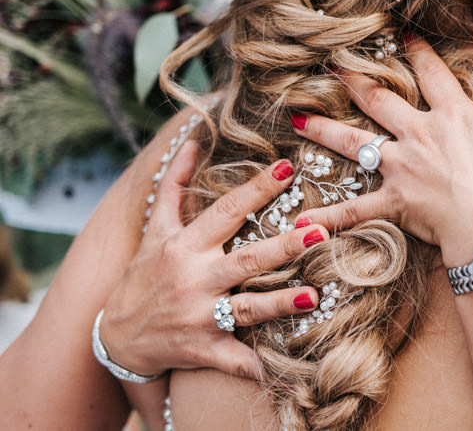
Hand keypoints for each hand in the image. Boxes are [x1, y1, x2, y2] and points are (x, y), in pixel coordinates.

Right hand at [98, 141, 331, 379]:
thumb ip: (172, 186)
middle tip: (320, 231)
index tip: (289, 168)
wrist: (114, 338)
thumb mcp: (154, 230)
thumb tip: (191, 142)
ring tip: (313, 294)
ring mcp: (198, 316)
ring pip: (245, 308)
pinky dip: (254, 366)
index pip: (228, 211)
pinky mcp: (202, 349)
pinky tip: (283, 367)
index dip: (258, 188)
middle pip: (246, 259)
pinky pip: (233, 360)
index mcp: (184, 245)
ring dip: (279, 303)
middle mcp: (193, 278)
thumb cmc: (143, 276)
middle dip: (284, 246)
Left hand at [293, 40, 472, 263]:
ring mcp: (401, 168)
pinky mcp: (394, 202)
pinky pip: (354, 210)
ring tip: (297, 118)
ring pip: (353, 143)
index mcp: (452, 114)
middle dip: (355, 79)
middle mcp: (419, 134)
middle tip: (332, 65)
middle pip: (379, 100)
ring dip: (323, 129)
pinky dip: (328, 216)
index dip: (417, 50)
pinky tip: (299, 218)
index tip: (401, 33)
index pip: (431, 72)